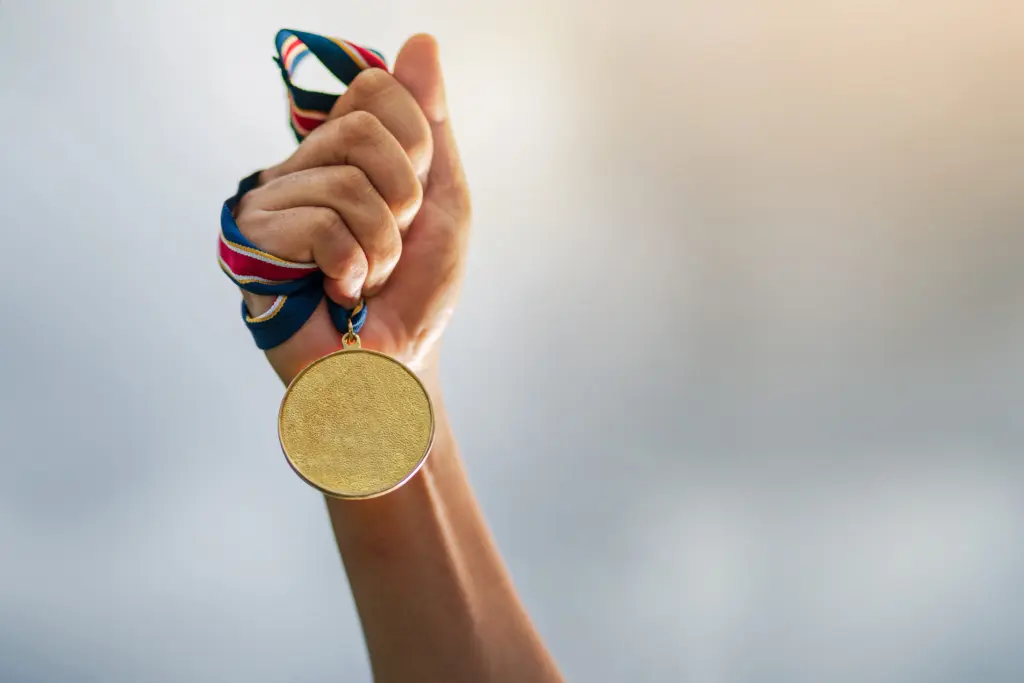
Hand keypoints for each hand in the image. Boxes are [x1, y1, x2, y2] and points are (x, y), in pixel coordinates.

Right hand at [233, 34, 469, 384]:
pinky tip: (340, 291)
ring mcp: (273, 201)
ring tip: (366, 277)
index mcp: (343, 149)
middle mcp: (301, 164)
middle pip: (363, 131)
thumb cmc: (415, 291)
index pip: (375, 89)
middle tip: (391, 244)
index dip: (416, 147)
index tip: (414, 201)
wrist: (393, 365)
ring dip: (382, 246)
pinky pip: (323, 225)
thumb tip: (420, 41)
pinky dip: (352, 267)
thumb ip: (430, 125)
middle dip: (404, 200)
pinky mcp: (255, 242)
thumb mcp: (442, 201)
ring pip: (348, 183)